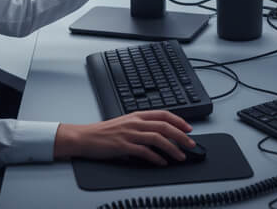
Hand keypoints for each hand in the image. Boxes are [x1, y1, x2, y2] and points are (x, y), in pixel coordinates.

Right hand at [54, 111, 194, 164]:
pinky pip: (144, 151)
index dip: (178, 121)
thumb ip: (141, 125)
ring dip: (172, 148)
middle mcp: (135, 122)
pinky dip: (156, 158)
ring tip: (180, 156)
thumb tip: (159, 133)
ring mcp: (130, 134)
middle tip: (191, 143)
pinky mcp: (123, 146)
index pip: (163, 114)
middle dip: (180, 135)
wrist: (86, 137)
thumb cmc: (104, 132)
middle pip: (164, 126)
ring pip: (157, 138)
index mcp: (137, 115)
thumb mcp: (125, 123)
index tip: (189, 128)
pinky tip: (162, 163)